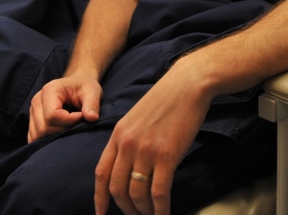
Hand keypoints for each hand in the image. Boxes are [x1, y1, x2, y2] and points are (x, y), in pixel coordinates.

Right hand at [27, 75, 101, 142]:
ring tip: (70, 126)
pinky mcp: (33, 120)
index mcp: (50, 90)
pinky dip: (48, 139)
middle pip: (43, 128)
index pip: (52, 115)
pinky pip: (34, 137)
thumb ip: (92, 104)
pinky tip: (61, 132)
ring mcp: (33, 111)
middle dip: (63, 131)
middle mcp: (37, 100)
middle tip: (77, 123)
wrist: (77, 85)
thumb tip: (92, 118)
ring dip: (55, 137)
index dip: (69, 121)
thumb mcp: (93, 91)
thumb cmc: (85, 87)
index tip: (82, 116)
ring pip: (38, 135)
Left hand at [94, 60, 212, 214]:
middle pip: (117, 188)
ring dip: (143, 211)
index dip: (99, 198)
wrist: (188, 85)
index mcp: (118, 135)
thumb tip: (129, 165)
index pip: (101, 173)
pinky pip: (159, 192)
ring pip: (137, 194)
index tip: (101, 213)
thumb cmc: (167, 99)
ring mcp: (146, 151)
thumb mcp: (137, 117)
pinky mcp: (167, 156)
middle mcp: (128, 145)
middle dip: (125, 208)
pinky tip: (164, 213)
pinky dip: (160, 208)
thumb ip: (128, 139)